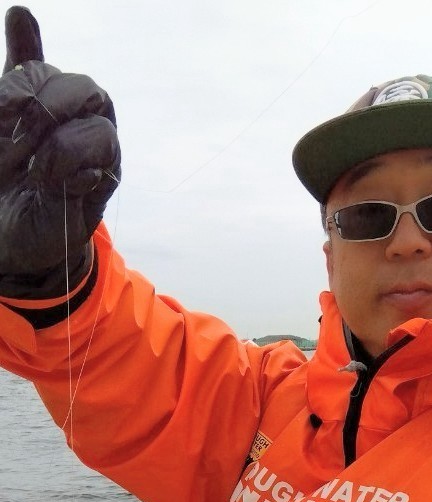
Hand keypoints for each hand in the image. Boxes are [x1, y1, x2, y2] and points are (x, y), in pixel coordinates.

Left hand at [0, 6, 119, 296]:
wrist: (8, 230)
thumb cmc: (5, 172)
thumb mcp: (2, 120)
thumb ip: (17, 70)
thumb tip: (22, 12)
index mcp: (55, 97)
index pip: (44, 72)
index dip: (18, 89)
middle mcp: (82, 118)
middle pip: (84, 89)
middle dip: (46, 108)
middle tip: (18, 136)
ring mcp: (98, 154)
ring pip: (101, 129)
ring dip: (61, 148)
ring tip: (35, 169)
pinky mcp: (103, 186)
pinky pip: (103, 167)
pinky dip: (73, 173)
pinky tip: (51, 185)